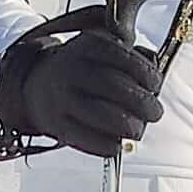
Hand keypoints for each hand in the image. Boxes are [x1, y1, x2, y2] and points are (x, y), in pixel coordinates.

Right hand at [0, 0, 169, 158]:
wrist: (36, 86)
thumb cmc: (81, 71)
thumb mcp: (100, 50)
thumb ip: (130, 57)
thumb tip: (155, 75)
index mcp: (87, 46)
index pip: (120, 56)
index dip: (144, 72)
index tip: (155, 84)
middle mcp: (71, 69)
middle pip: (113, 86)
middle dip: (142, 103)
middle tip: (154, 112)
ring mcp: (62, 98)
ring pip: (102, 114)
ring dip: (129, 126)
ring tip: (137, 129)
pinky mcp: (56, 124)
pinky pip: (87, 139)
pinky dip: (109, 145)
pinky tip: (118, 143)